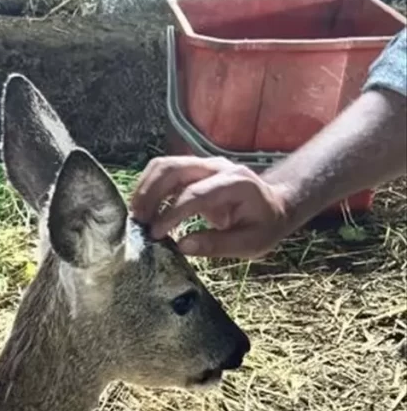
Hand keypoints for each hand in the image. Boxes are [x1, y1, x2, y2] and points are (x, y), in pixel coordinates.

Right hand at [130, 156, 292, 258]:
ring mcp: (203, 164)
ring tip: (137, 216)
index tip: (156, 235)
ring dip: (145, 189)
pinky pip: (164, 170)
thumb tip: (183, 246)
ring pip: (164, 165)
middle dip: (150, 195)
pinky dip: (149, 187)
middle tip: (139, 223)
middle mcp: (217, 166)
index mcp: (236, 183)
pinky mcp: (193, 169)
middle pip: (173, 169)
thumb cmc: (263, 226)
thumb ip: (218, 245)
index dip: (171, 214)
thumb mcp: (250, 244)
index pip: (194, 194)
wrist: (273, 206)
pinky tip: (144, 209)